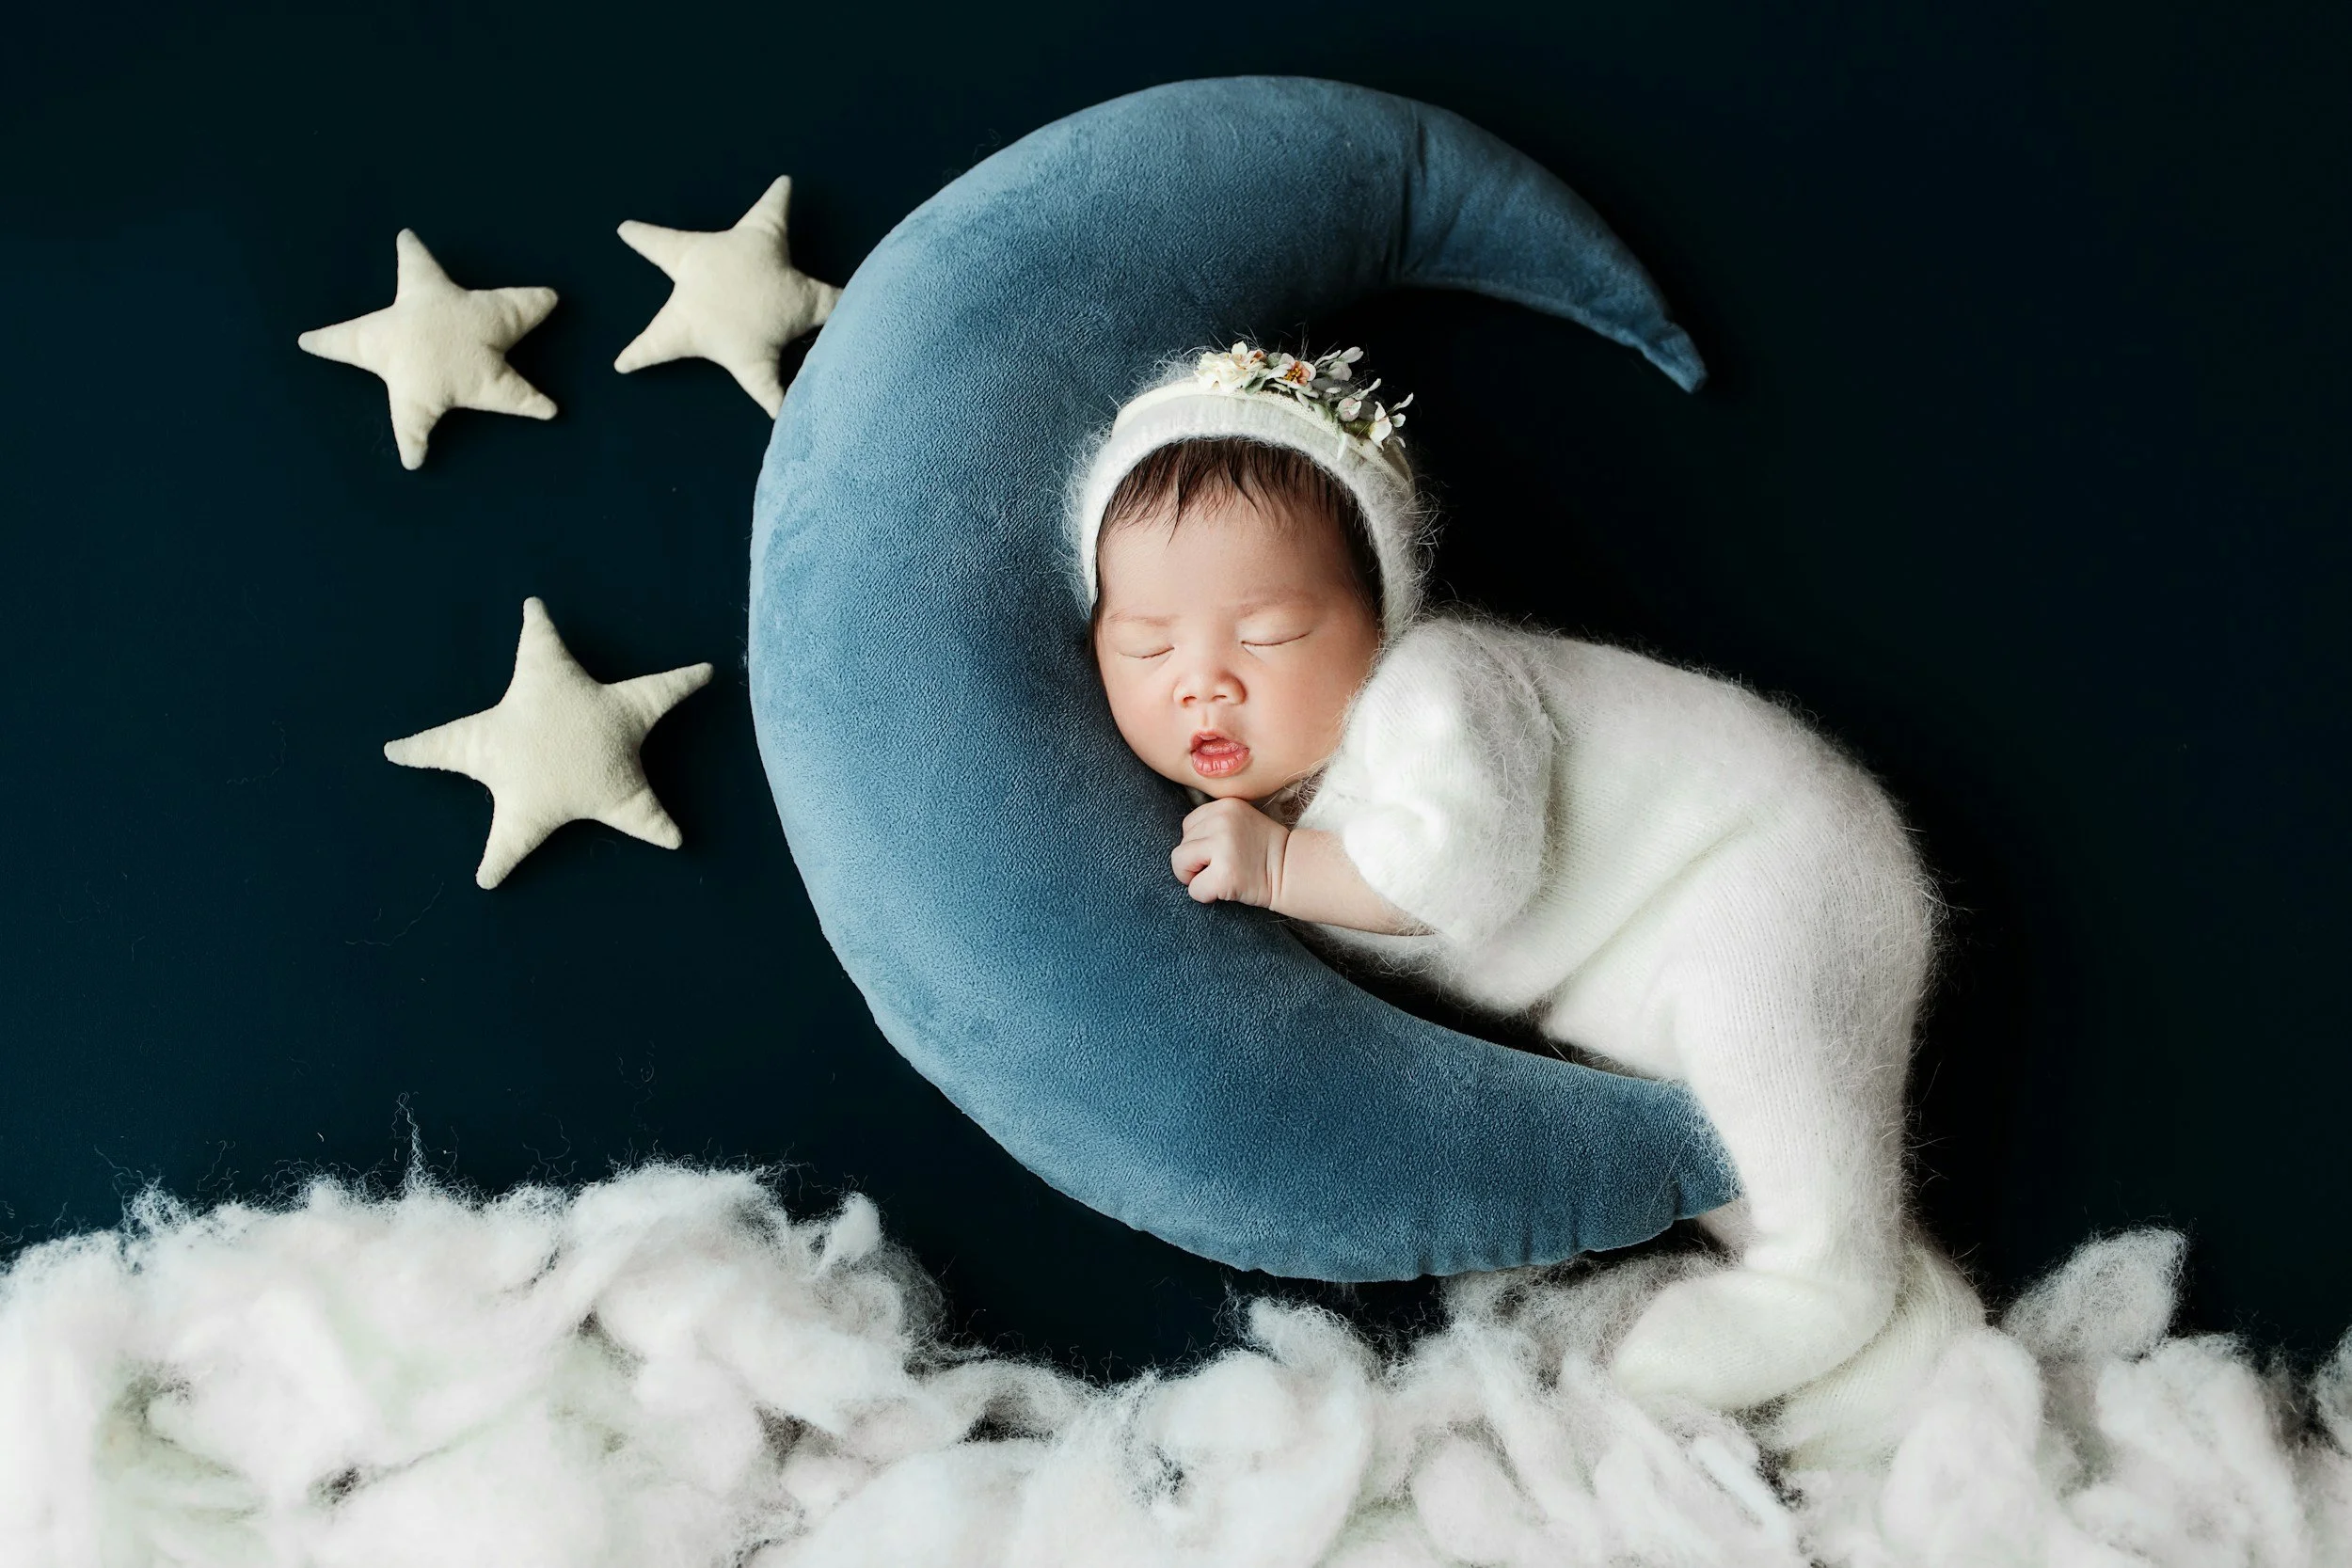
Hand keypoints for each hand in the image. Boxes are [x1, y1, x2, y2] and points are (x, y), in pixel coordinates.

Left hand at [1172, 797, 1288, 907]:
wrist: (1293, 871)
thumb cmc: (1264, 851)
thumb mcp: (1240, 821)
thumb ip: (1214, 822)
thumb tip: (1182, 841)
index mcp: (1224, 805)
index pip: (1188, 826)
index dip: (1200, 845)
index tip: (1222, 852)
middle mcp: (1221, 821)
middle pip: (1181, 845)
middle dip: (1196, 861)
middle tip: (1225, 866)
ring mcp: (1223, 846)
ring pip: (1180, 864)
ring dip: (1196, 877)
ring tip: (1222, 876)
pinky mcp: (1224, 874)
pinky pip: (1194, 889)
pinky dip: (1205, 895)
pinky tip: (1227, 889)